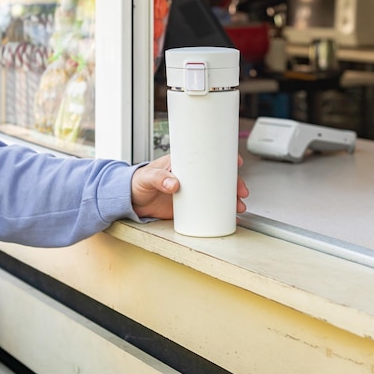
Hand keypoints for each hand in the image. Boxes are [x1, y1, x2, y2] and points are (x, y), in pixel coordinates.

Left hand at [131, 154, 248, 219]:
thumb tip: (174, 183)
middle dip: (234, 183)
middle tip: (241, 190)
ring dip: (231, 199)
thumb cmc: (139, 182)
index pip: (207, 156)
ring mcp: (192, 192)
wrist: (132, 201)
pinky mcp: (189, 207)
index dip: (224, 158)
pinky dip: (220, 212)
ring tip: (239, 207)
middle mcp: (192, 177)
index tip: (236, 162)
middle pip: (219, 177)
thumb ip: (159, 178)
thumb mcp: (147, 177)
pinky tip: (230, 216)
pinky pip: (209, 208)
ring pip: (217, 193)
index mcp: (183, 163)